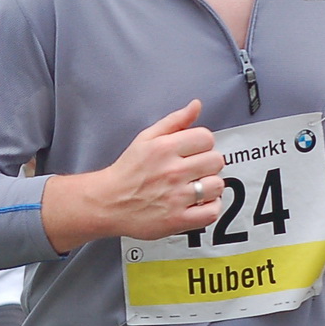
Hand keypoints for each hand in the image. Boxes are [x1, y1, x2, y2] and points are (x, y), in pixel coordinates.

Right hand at [91, 99, 225, 241]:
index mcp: (165, 148)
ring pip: (217, 185)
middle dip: (208, 164)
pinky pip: (211, 212)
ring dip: (209, 186)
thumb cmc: (127, 172)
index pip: (206, 137)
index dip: (202, 143)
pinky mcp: (178, 219)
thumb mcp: (146, 138)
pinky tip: (198, 203)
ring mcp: (176, 197)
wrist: (108, 202)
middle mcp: (172, 171)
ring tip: (195, 187)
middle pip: (216, 161)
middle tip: (195, 169)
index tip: (195, 151)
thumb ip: (174, 121)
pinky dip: (209, 208)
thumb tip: (196, 106)